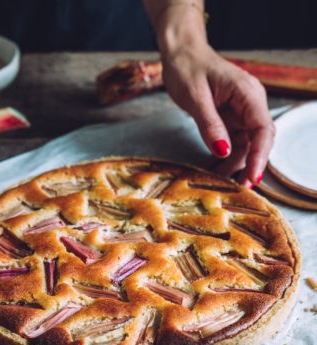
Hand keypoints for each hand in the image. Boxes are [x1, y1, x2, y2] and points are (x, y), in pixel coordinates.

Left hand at [161, 43, 274, 187]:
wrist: (180, 55)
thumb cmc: (187, 68)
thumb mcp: (195, 97)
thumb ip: (210, 124)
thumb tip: (223, 152)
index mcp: (247, 94)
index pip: (263, 129)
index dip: (260, 155)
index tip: (252, 177)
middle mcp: (248, 104)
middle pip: (258, 140)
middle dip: (249, 165)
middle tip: (238, 188)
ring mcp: (240, 112)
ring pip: (243, 145)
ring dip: (233, 165)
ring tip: (217, 182)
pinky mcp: (228, 118)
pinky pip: (230, 142)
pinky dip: (222, 157)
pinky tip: (210, 169)